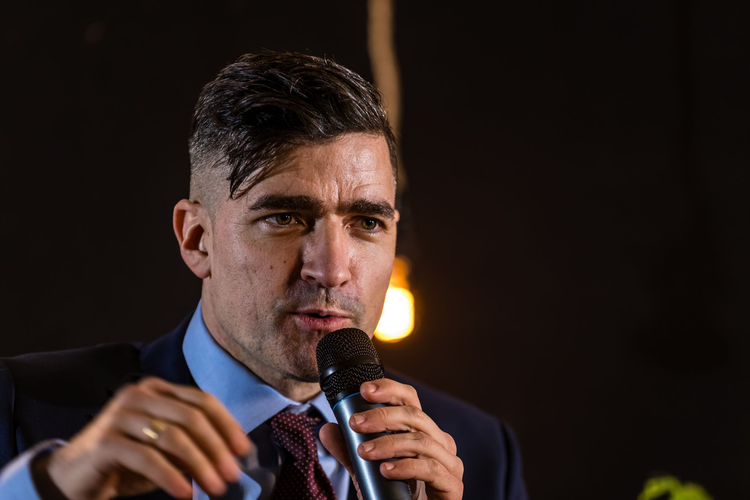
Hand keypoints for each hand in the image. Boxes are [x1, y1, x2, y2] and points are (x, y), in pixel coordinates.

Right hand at [45, 376, 250, 499]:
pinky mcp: (106, 441)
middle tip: (232, 475)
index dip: (227, 425)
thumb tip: (230, 456)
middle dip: (217, 448)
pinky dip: (171, 476)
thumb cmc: (125, 461)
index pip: (202, 400)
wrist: (71, 477)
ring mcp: (121, 415)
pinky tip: (185, 493)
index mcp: (157, 389)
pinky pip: (148, 458)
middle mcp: (139, 394)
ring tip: (215, 488)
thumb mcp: (164, 450)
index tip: (244, 450)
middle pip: (192, 417)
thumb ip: (192, 446)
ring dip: (200, 464)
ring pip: (173, 437)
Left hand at [320, 379, 463, 499]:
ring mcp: (449, 463)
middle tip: (355, 423)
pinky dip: (406, 467)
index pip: (410, 400)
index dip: (389, 389)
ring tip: (364, 451)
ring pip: (421, 442)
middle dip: (382, 417)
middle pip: (415, 416)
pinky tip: (386, 470)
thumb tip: (326, 429)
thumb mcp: (366, 469)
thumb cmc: (395, 494)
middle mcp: (440, 441)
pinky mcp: (452, 485)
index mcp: (422, 430)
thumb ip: (349, 450)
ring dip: (388, 443)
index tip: (364, 390)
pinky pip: (431, 469)